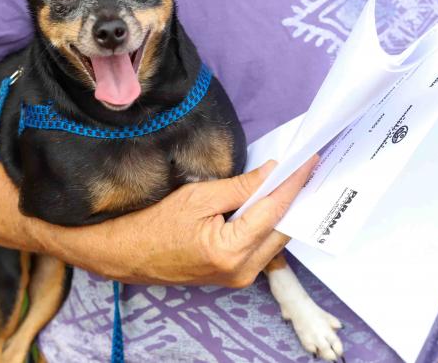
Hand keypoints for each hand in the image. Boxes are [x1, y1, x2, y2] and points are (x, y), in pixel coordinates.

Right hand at [37, 157, 317, 286]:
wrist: (127, 255)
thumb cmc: (154, 223)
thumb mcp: (197, 197)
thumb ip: (239, 187)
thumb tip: (272, 173)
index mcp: (231, 251)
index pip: (273, 210)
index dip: (294, 183)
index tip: (310, 160)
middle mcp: (242, 271)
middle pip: (282, 229)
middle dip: (296, 197)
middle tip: (309, 167)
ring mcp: (240, 277)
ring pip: (275, 240)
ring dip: (285, 210)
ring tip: (296, 180)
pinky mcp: (235, 276)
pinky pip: (263, 247)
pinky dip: (270, 224)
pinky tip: (274, 202)